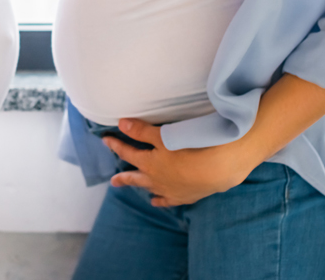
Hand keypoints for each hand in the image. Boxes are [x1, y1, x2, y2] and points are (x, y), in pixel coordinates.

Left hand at [101, 119, 259, 207]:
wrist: (218, 170)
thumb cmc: (190, 148)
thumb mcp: (164, 136)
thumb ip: (141, 131)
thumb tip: (120, 124)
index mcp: (149, 164)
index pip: (128, 153)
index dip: (116, 145)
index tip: (106, 140)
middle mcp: (156, 180)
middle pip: (135, 178)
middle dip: (123, 177)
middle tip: (113, 181)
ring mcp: (170, 190)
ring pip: (150, 189)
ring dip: (141, 187)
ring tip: (134, 189)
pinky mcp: (185, 196)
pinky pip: (168, 201)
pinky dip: (160, 201)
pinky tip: (156, 201)